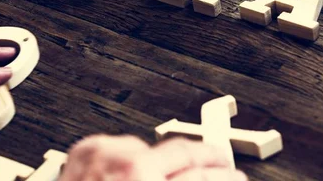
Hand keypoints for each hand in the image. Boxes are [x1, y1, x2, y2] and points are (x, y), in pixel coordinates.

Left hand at [59, 135, 247, 180]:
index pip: (204, 176)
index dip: (225, 176)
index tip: (235, 177)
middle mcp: (130, 171)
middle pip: (185, 151)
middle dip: (209, 157)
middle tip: (222, 162)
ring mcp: (106, 156)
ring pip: (154, 146)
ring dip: (168, 159)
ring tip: (177, 171)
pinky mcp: (87, 150)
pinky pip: (125, 146)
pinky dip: (134, 157)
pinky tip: (139, 169)